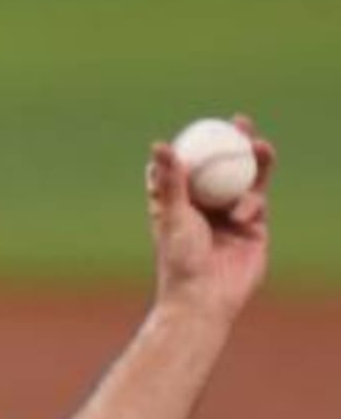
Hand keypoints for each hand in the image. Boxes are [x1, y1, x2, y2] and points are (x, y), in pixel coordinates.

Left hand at [146, 115, 275, 321]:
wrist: (204, 297)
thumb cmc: (179, 259)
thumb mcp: (173, 215)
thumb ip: (170, 181)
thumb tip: (159, 145)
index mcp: (180, 205)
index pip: (187, 169)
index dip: (195, 146)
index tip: (202, 126)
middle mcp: (205, 209)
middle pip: (222, 168)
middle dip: (234, 143)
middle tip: (240, 121)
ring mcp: (230, 218)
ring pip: (246, 181)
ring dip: (255, 160)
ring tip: (260, 145)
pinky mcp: (253, 230)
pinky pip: (257, 204)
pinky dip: (252, 203)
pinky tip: (242, 216)